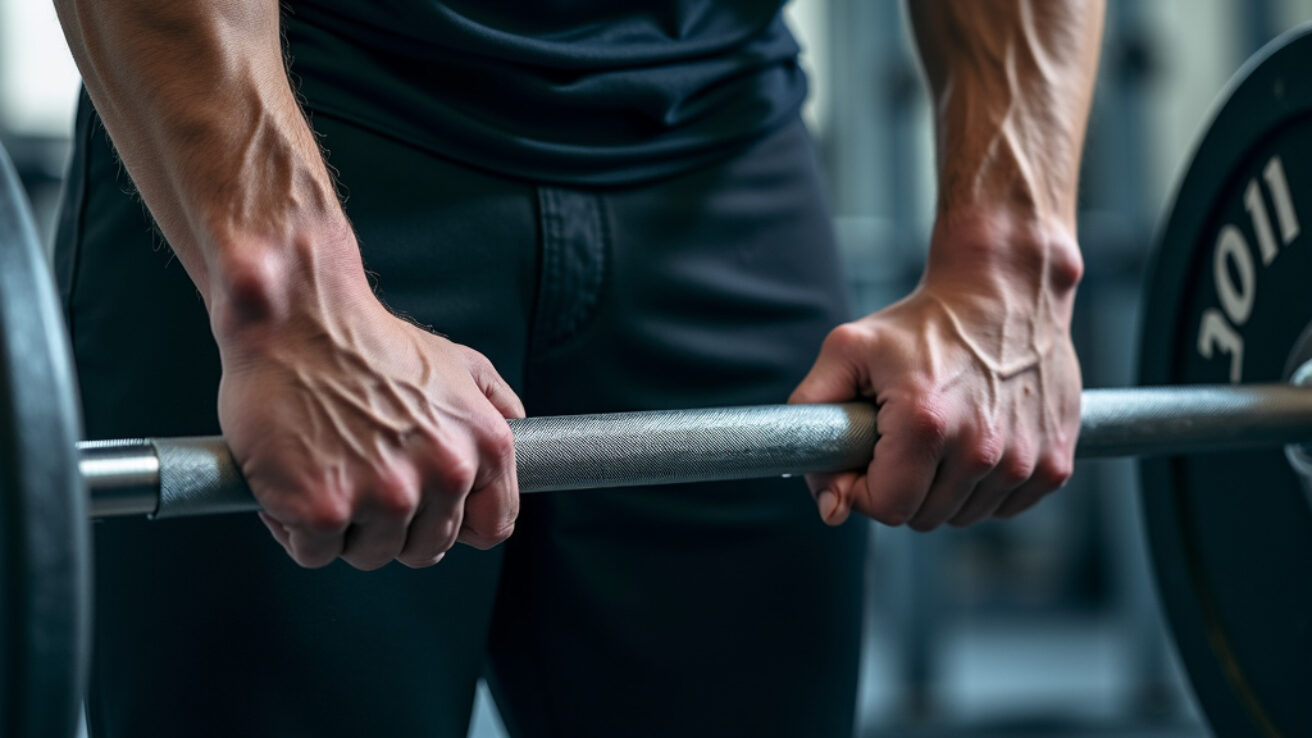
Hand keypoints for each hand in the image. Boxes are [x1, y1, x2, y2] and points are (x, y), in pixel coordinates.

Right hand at [215, 284, 522, 569]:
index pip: (494, 527)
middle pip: (425, 549)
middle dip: (394, 526)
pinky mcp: (323, 510)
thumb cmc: (371, 340)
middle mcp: (444, 475)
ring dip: (344, 528)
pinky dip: (294, 528)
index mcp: (485, 445)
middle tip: (360, 479)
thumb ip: (496, 405)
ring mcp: (385, 496)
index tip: (427, 515)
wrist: (296, 316)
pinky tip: (288, 483)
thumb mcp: (458, 362)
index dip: (456, 526)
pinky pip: (314, 553)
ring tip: (325, 471)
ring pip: (370, 555)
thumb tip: (521, 435)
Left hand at [790, 214, 1082, 529]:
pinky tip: (977, 441)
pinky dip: (985, 487)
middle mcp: (981, 449)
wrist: (1006, 290)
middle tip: (901, 441)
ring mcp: (1025, 461)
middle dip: (901, 487)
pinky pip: (1003, 508)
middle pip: (923, 517)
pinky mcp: (1056, 464)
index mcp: (925, 424)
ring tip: (941, 435)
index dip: (862, 490)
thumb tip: (828, 504)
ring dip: (944, 488)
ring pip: (963, 516)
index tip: (863, 461)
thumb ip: (812, 414)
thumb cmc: (922, 322)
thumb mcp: (848, 350)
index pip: (886, 507)